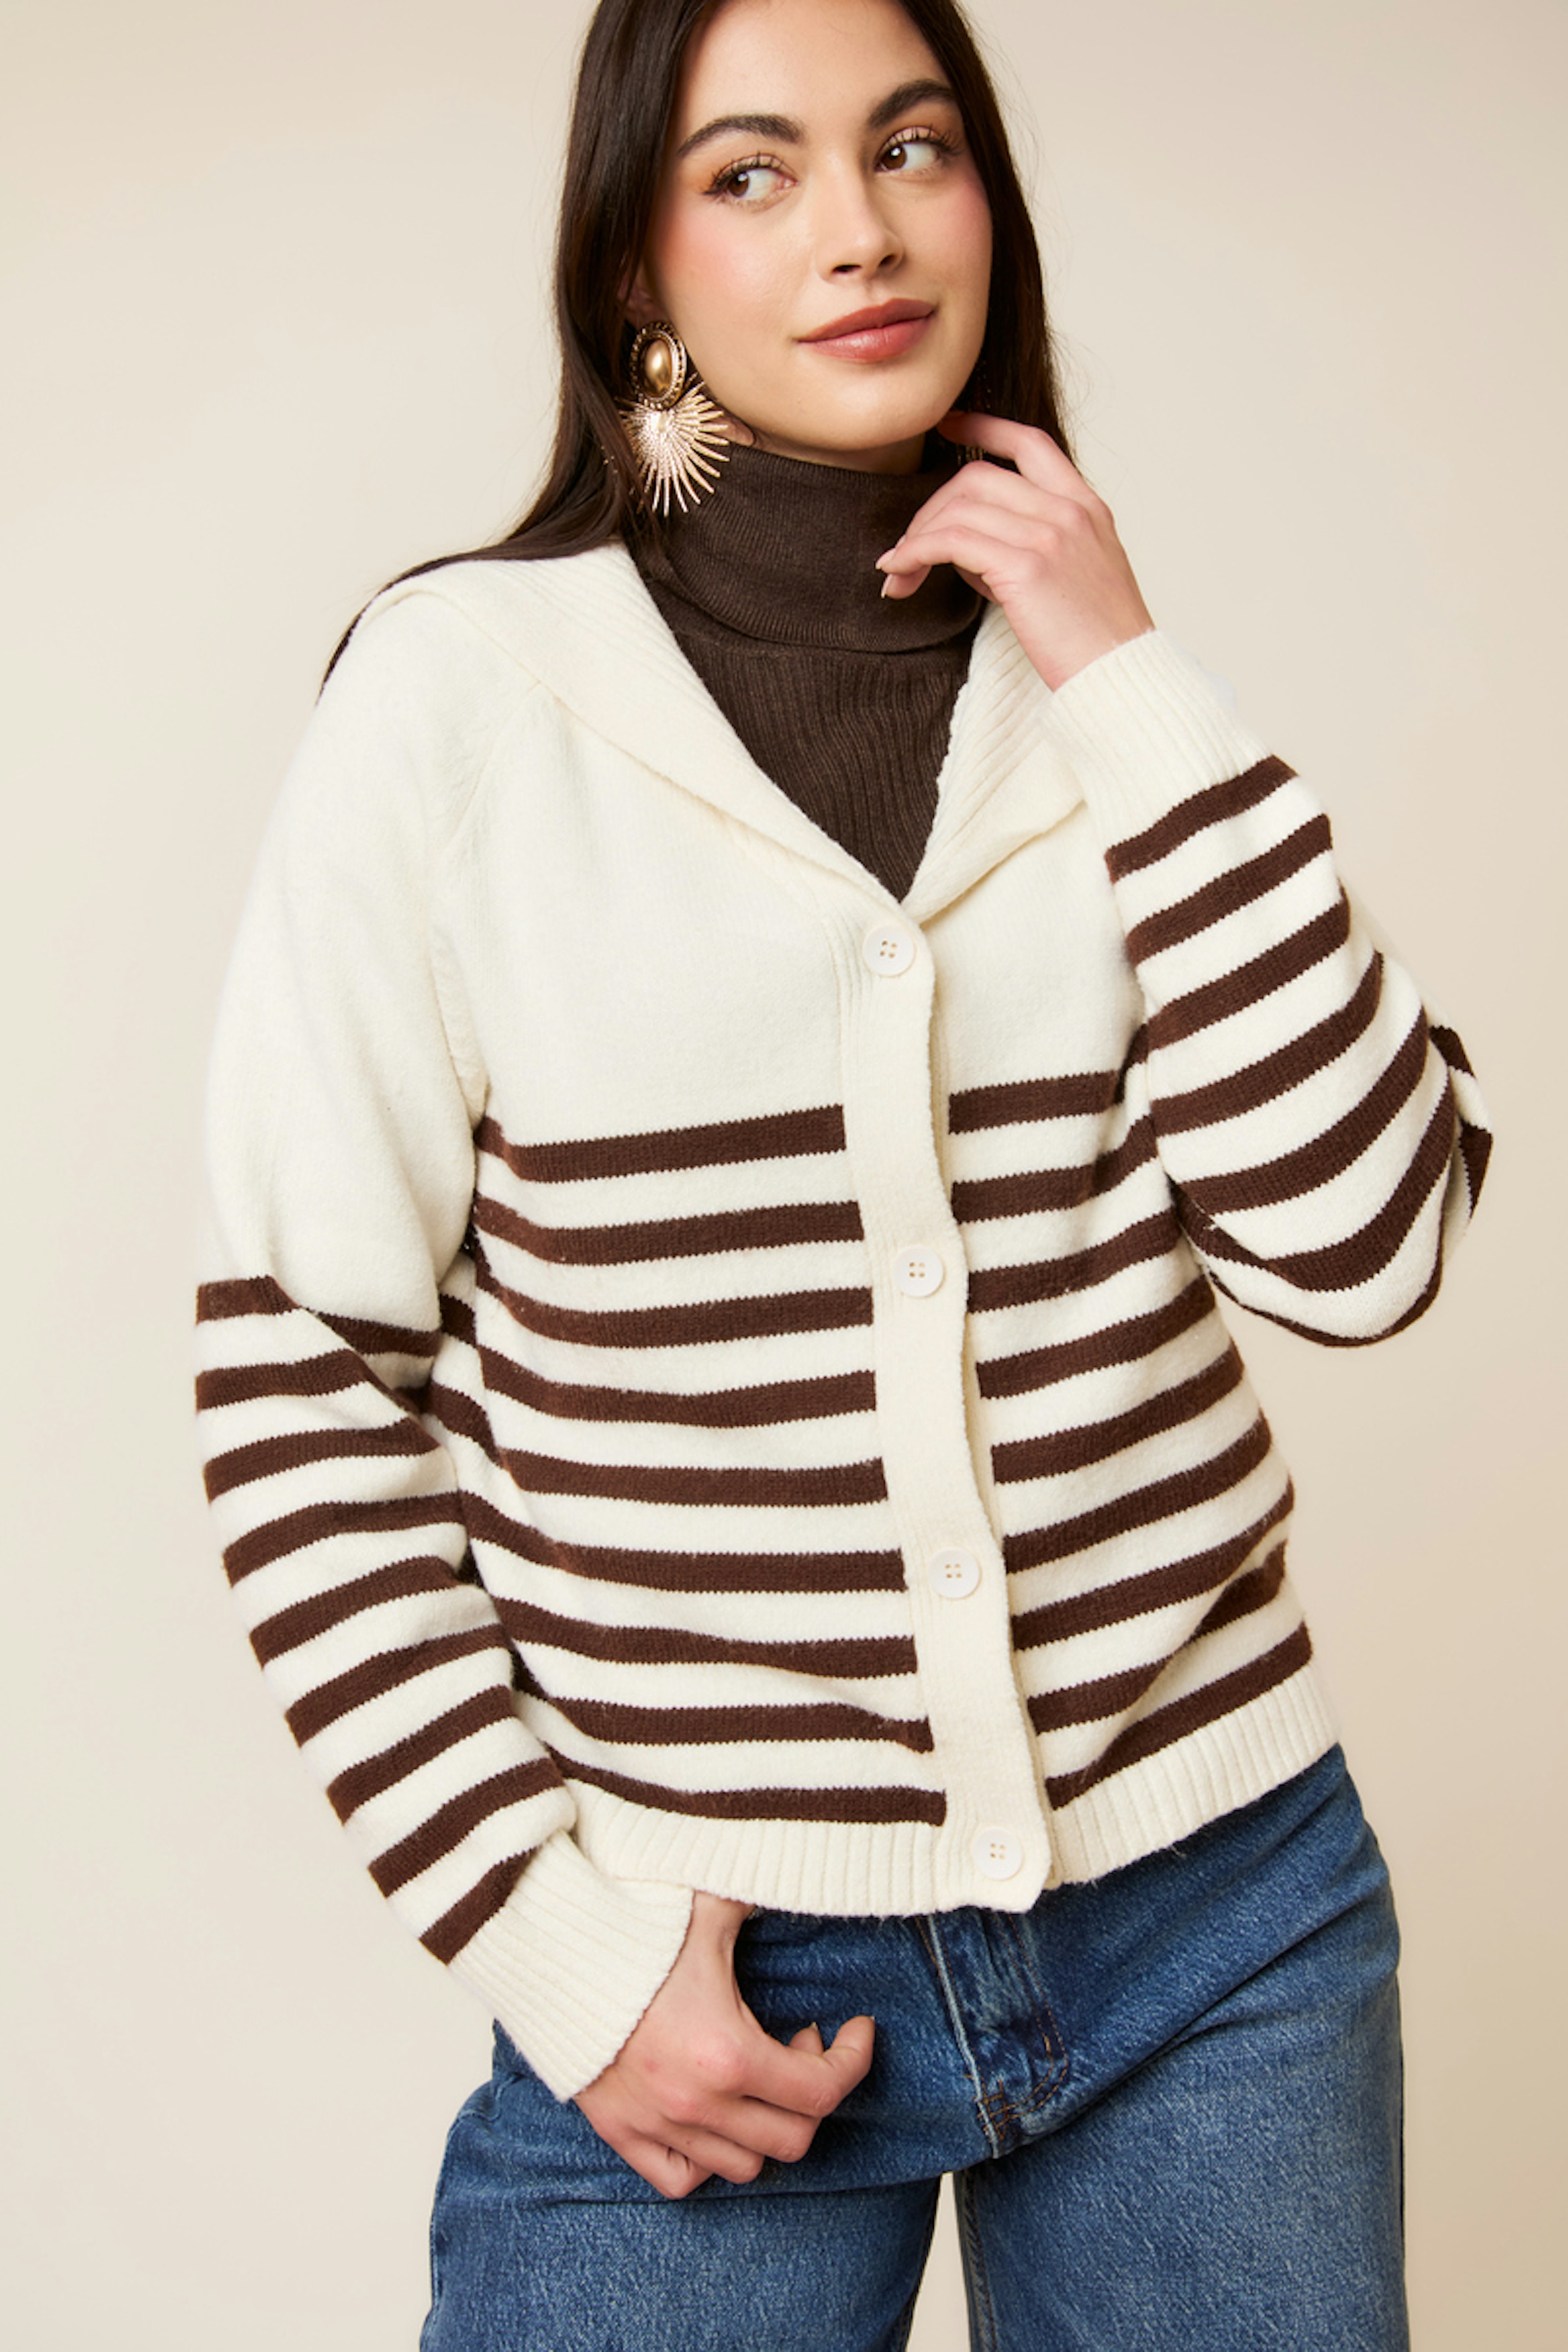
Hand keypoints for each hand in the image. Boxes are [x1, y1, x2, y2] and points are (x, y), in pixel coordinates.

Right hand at [574, 1891, 875, 2199]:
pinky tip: (714, 2114)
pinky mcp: (623, 2133)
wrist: (547, 1953)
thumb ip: (760, 1893)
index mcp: (728, 2054)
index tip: (857, 2031)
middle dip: (814, 2092)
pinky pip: (682, 2180)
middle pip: (794, 2138)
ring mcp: (659, 2125)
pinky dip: (708, 2160)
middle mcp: (697, 2103)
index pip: (822, 2091)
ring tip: (760, 2073)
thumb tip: (798, 1865)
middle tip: (802, 2043)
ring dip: (767, 2124)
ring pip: (745, 2165)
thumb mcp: (708, 1907)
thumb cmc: (631, 1930)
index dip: (854, 2061)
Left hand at [876, 412, 1155, 691]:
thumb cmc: (1095, 642)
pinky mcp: (1026, 567)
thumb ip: (1029, 547)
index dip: (985, 428)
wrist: (1122, 677)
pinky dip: (916, 552)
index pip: (1030, 444)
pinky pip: (951, 541)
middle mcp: (1069, 511)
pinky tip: (900, 572)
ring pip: (959, 506)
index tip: (950, 426)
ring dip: (916, 538)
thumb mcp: (1074, 577)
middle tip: (907, 547)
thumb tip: (965, 546)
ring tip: (899, 570)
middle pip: (978, 477)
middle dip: (931, 508)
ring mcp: (1050, 534)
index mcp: (1086, 507)